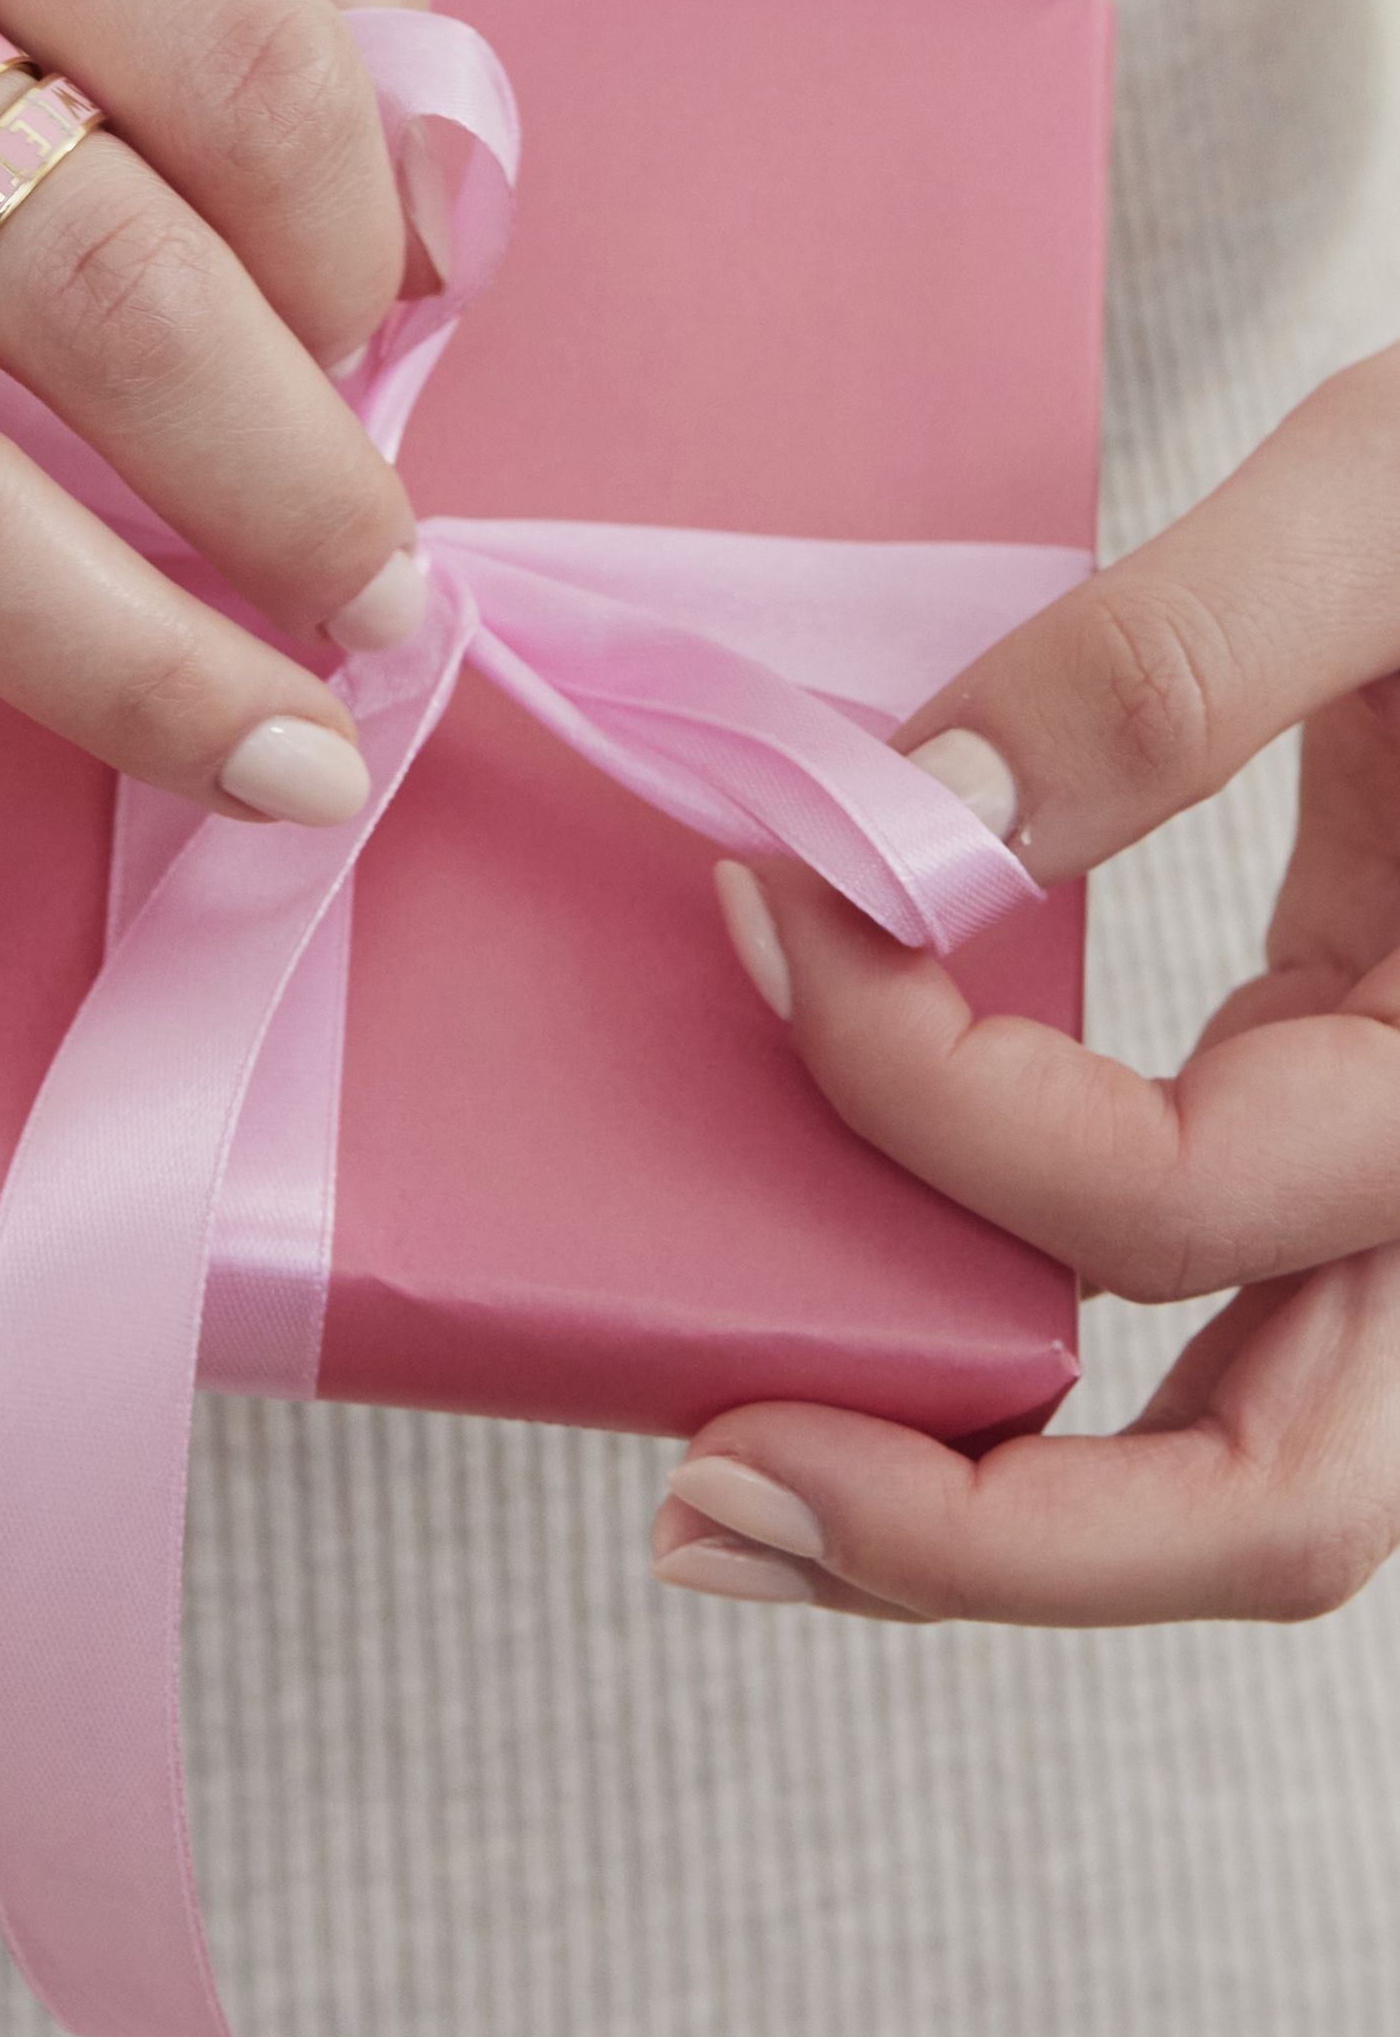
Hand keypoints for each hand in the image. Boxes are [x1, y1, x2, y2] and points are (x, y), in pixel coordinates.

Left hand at [651, 350, 1399, 1625]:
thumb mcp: (1396, 503)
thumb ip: (1174, 660)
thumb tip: (910, 814)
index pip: (1174, 1200)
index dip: (926, 1096)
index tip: (768, 898)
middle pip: (1266, 1498)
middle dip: (971, 1533)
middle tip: (706, 1483)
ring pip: (1240, 1466)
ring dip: (982, 1515)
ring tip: (730, 1493)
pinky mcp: (1337, 1114)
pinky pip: (1194, 1307)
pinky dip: (1022, 1353)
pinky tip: (857, 1305)